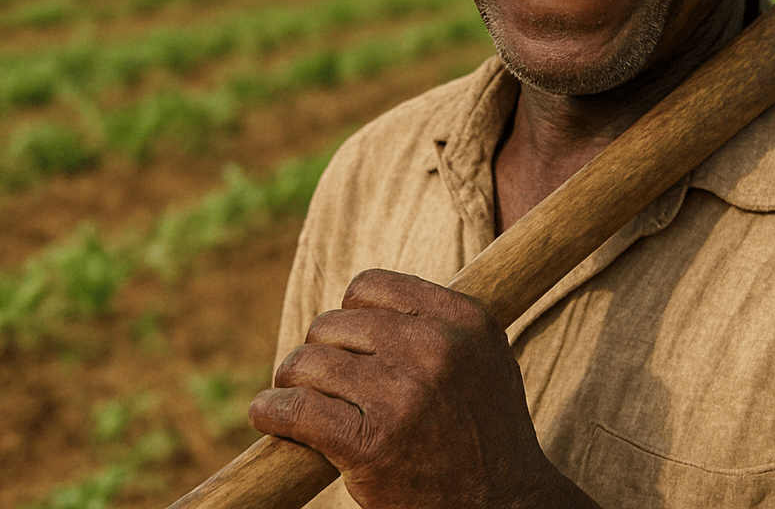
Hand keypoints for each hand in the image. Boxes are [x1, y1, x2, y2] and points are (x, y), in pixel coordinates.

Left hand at [249, 269, 598, 508]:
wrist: (504, 505)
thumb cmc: (484, 435)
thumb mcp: (483, 360)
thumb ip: (437, 324)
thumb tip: (360, 308)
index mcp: (465, 321)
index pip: (371, 287)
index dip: (349, 315)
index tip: (349, 345)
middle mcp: (437, 350)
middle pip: (334, 325)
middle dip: (318, 353)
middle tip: (322, 384)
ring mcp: (404, 397)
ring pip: (309, 363)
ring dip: (292, 382)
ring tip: (298, 401)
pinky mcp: (372, 444)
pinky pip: (296, 410)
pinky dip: (271, 412)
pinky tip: (270, 416)